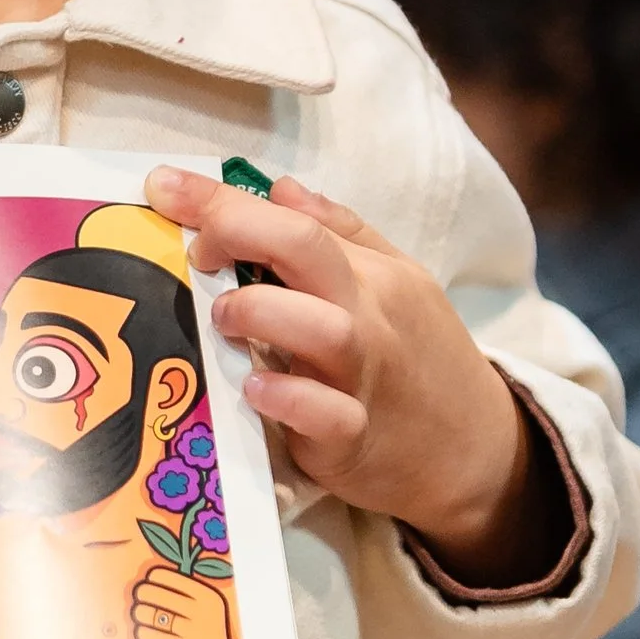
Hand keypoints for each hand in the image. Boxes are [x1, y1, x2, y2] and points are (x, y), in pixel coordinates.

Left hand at [131, 564, 253, 638]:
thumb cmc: (208, 638)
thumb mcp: (202, 610)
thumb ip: (179, 593)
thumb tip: (145, 580)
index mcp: (205, 594)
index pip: (164, 576)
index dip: (149, 581)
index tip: (147, 588)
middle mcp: (199, 610)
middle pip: (151, 592)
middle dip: (140, 598)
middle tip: (140, 605)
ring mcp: (190, 630)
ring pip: (146, 613)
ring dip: (138, 616)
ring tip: (142, 621)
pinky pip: (149, 636)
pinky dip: (143, 635)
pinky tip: (146, 636)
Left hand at [145, 167, 560, 585]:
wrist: (476, 452)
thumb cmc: (422, 360)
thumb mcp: (399, 283)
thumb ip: (342, 234)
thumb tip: (280, 188)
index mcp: (371, 275)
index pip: (295, 220)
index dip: (223, 200)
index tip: (163, 186)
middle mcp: (368, 317)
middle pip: (307, 253)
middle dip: (236, 231)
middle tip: (191, 249)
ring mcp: (362, 379)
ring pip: (322, 329)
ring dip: (261, 310)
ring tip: (222, 316)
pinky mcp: (353, 440)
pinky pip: (326, 414)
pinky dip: (290, 397)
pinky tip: (255, 388)